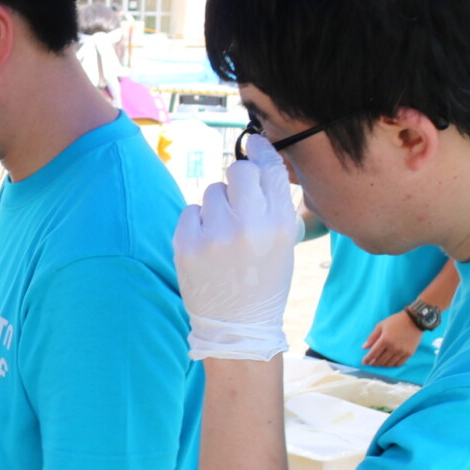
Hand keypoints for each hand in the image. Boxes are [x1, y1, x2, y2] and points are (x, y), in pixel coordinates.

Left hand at [173, 134, 301, 360]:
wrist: (237, 326)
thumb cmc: (264, 283)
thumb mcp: (283, 243)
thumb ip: (272, 206)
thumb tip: (256, 167)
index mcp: (280, 223)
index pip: (270, 169)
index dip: (261, 150)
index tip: (254, 143)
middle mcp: (249, 224)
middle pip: (238, 171)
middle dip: (238, 180)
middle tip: (237, 200)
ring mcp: (215, 234)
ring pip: (212, 191)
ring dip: (216, 205)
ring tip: (223, 234)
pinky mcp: (187, 244)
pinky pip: (190, 210)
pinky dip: (197, 222)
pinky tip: (206, 243)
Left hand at [362, 310, 422, 367]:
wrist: (414, 320)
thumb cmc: (396, 321)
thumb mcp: (381, 325)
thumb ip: (372, 337)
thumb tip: (364, 347)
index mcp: (385, 340)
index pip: (373, 354)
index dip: (367, 359)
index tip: (364, 362)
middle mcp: (393, 347)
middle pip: (380, 360)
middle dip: (374, 363)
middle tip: (371, 363)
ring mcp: (402, 351)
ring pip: (389, 364)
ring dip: (382, 365)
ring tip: (379, 363)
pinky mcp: (409, 353)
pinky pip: (399, 364)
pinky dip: (392, 365)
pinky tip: (389, 363)